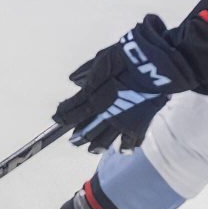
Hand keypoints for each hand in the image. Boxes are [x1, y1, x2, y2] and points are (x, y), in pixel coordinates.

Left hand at [53, 15, 196, 145]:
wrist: (150, 65)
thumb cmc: (125, 58)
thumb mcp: (100, 60)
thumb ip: (86, 72)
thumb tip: (74, 80)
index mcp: (91, 95)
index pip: (72, 109)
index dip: (63, 115)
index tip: (57, 118)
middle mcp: (102, 112)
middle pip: (86, 128)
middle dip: (78, 135)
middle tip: (73, 140)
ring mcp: (120, 121)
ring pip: (104, 139)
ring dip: (96, 145)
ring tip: (90, 149)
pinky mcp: (138, 124)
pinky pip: (130, 140)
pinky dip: (126, 147)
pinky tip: (122, 150)